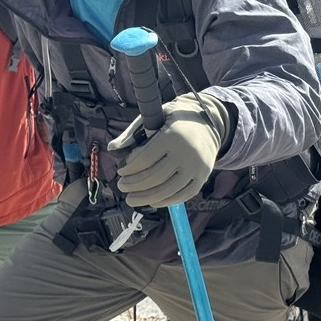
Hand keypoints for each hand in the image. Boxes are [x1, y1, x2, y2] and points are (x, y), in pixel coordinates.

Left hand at [108, 93, 231, 207]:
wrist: (208, 124)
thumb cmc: (174, 121)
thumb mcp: (154, 119)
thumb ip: (132, 133)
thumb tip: (112, 148)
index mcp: (173, 135)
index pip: (145, 159)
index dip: (129, 169)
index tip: (121, 172)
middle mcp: (187, 152)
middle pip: (154, 177)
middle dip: (133, 185)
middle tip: (122, 186)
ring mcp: (196, 167)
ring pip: (167, 190)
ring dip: (145, 197)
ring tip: (131, 198)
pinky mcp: (203, 177)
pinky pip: (182, 195)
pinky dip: (165, 201)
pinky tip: (152, 201)